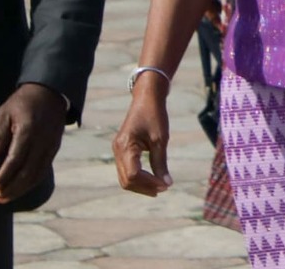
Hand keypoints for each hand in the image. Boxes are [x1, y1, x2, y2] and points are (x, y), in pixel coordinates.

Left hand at [0, 82, 67, 204]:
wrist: (50, 90)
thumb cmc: (22, 101)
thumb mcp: (5, 113)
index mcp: (28, 130)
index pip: (15, 160)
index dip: (4, 176)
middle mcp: (42, 140)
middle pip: (28, 172)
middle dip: (12, 188)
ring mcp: (51, 145)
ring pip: (37, 174)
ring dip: (22, 189)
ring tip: (6, 197)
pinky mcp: (55, 147)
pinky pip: (44, 169)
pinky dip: (32, 182)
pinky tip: (21, 187)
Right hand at [112, 74, 172, 195]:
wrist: (147, 97)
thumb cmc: (155, 115)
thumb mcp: (160, 139)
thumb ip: (161, 163)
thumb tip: (166, 184)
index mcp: (126, 146)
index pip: (133, 175)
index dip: (149, 183)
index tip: (166, 185)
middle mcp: (118, 150)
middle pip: (127, 181)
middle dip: (145, 188)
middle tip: (164, 188)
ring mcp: (117, 150)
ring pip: (125, 178)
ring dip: (141, 185)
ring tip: (159, 187)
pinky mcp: (121, 149)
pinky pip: (126, 170)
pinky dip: (138, 177)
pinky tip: (152, 178)